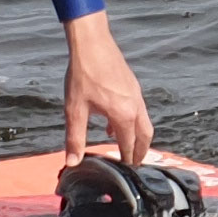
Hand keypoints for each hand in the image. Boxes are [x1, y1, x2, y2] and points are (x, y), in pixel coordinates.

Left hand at [60, 11, 151, 162]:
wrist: (91, 43)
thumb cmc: (82, 75)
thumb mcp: (75, 109)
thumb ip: (75, 138)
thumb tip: (72, 163)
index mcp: (123, 114)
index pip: (130, 145)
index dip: (128, 160)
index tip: (126, 173)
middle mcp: (135, 106)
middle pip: (145, 135)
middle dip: (140, 152)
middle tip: (134, 165)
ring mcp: (136, 94)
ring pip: (143, 122)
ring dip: (137, 137)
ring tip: (126, 147)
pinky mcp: (132, 85)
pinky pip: (137, 110)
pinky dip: (131, 122)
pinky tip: (112, 122)